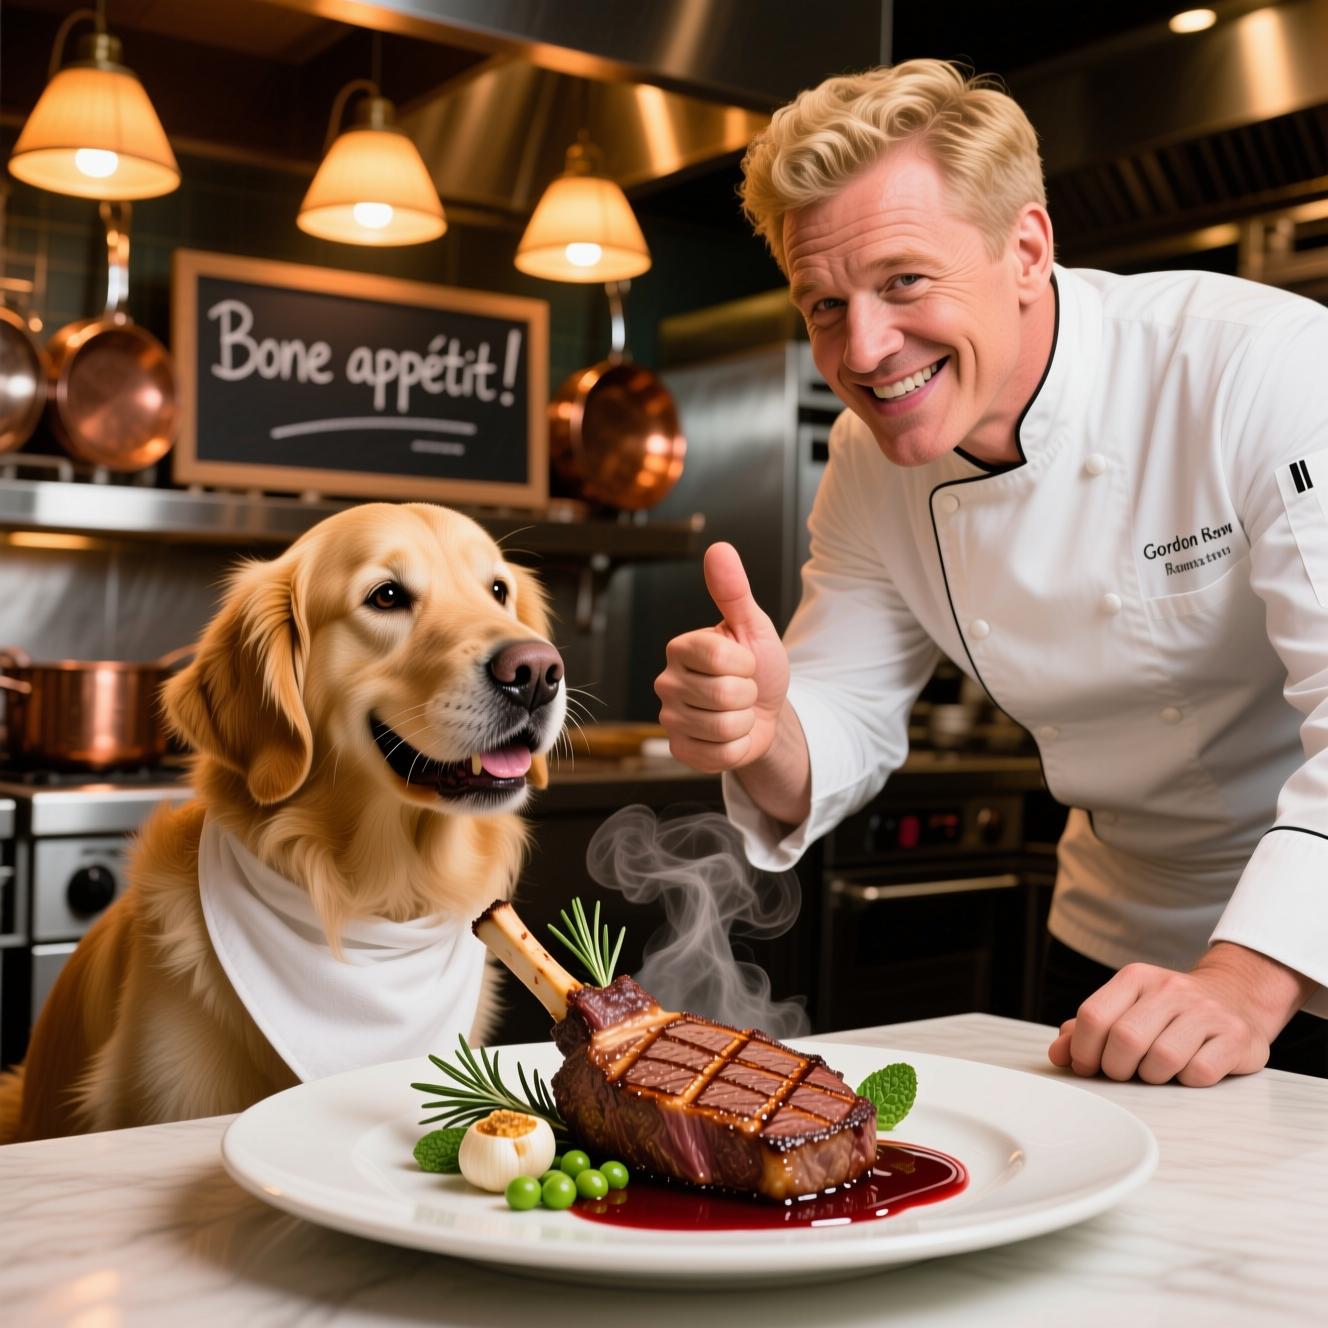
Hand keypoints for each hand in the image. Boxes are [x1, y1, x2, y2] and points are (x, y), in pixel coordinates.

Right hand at [655, 543, 789, 773]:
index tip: (746, 662)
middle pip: (724, 696)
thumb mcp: (752, 627)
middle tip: (743, 689)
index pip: (720, 659)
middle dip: (748, 695)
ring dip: (744, 722)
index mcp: (681, 648)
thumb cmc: (757, 668)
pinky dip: (737, 747)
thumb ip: (734, 591)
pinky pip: (719, 755)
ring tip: (738, 711)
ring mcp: (670, 718)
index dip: (748, 664)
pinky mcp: (679, 750)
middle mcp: (667, 681)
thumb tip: (718, 549)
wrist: (765, 712)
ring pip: (724, 727)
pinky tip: (731, 734)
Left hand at [1047, 942, 1314, 1085]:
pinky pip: (1198, 1073)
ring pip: (1161, 1059)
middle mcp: (1170, 988)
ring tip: (1157, 1069)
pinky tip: (1188, 1069)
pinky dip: (1187, 1081)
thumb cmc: (1170, 1011)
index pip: (1093, 1015)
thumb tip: (1057, 1054)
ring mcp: (1205, 1010)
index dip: (1082, 1050)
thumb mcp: (1127, 1007)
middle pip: (1125, 1039)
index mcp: (1136, 978)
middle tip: (1123, 1072)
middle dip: (1116, 1068)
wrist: (1236, 996)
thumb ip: (1088, 1028)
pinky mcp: (1234, 1035)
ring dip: (1153, 1076)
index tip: (1087, 1066)